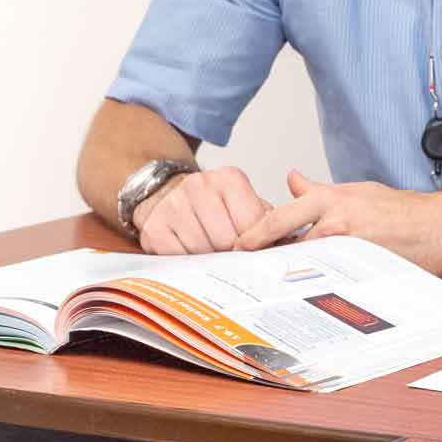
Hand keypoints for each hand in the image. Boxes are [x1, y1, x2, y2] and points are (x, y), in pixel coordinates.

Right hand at [134, 166, 271, 255]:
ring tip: (211, 251)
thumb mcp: (244, 203)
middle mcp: (199, 185)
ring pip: (202, 250)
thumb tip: (287, 244)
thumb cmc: (215, 206)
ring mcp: (173, 205)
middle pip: (226, 239)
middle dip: (232, 252)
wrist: (168, 195)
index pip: (253, 222)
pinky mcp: (154, 227)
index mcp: (230, 179)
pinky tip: (190, 252)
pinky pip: (178, 257)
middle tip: (231, 253)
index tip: (253, 248)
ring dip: (209, 259)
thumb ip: (267, 220)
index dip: (255, 242)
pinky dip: (187, 262)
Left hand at [234, 169, 441, 273]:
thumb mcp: (358, 191)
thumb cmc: (402, 210)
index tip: (237, 246)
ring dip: (288, 276)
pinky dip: (314, 287)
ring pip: (304, 268)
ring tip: (271, 287)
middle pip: (286, 248)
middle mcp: (336, 225)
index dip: (254, 234)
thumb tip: (291, 179)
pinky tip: (306, 295)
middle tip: (245, 274)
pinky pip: (328, 283)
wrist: (440, 228)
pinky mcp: (359, 273)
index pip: (280, 217)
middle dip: (266, 261)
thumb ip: (319, 190)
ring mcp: (347, 252)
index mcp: (333, 202)